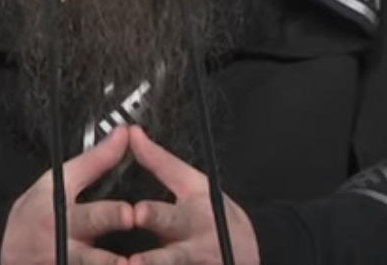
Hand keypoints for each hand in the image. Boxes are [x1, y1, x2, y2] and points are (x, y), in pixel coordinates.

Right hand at [0, 125, 135, 264]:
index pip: (91, 217)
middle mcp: (67, 249)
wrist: (6, 247)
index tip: (129, 213)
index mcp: (64, 218)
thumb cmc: (34, 212)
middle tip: (133, 259)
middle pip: (94, 258)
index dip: (112, 216)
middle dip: (113, 259)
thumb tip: (124, 135)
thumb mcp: (59, 180)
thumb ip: (96, 160)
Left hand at [127, 127, 259, 264]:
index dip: (154, 215)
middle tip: (133, 262)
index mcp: (192, 220)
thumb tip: (133, 135)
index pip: (171, 215)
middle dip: (154, 260)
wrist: (253, 249)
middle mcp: (194, 249)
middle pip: (172, 257)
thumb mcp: (193, 184)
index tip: (138, 212)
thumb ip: (159, 162)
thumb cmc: (217, 214)